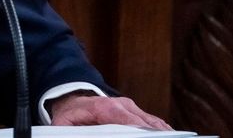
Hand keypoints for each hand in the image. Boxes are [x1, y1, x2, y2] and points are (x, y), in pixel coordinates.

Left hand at [50, 92, 171, 129]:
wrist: (73, 99)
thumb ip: (69, 133)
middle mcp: (122, 105)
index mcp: (105, 108)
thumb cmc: (70, 114)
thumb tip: (71, 136)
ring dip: (161, 133)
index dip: (141, 133)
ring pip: (152, 122)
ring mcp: (130, 107)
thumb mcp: (64, 124)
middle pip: (145, 124)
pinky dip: (161, 130)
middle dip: (153, 135)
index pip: (130, 123)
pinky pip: (153, 122)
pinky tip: (168, 136)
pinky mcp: (135, 111)